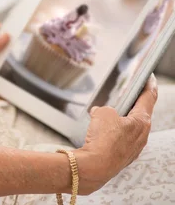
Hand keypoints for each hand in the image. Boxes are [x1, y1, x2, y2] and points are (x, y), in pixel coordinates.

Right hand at [76, 75, 157, 194]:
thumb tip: (101, 113)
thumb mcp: (103, 112)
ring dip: (121, 118)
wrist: (94, 166)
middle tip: (126, 93)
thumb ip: (106, 108)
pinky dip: (114, 131)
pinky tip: (101, 129)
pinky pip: (120, 138)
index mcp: (142, 121)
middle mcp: (142, 136)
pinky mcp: (123, 156)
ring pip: (129, 127)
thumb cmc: (103, 140)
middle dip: (132, 103)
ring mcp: (134, 148)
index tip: (149, 78)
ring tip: (107, 112)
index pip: (149, 97)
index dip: (149, 85)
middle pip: (140, 113)